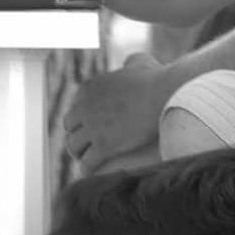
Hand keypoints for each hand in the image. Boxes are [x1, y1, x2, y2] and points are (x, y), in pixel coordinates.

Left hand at [63, 53, 171, 173]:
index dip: (81, 116)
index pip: (76, 105)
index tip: (88, 124)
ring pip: (73, 146)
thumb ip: (130, 62)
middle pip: (70, 125)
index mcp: (89, 87)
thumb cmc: (156, 79)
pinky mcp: (104, 145)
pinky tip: (90, 172)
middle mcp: (85, 106)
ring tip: (87, 158)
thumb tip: (129, 63)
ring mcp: (93, 127)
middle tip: (87, 142)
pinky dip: (87, 168)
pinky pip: (87, 162)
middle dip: (76, 133)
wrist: (165, 95)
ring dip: (78, 152)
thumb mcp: (139, 63)